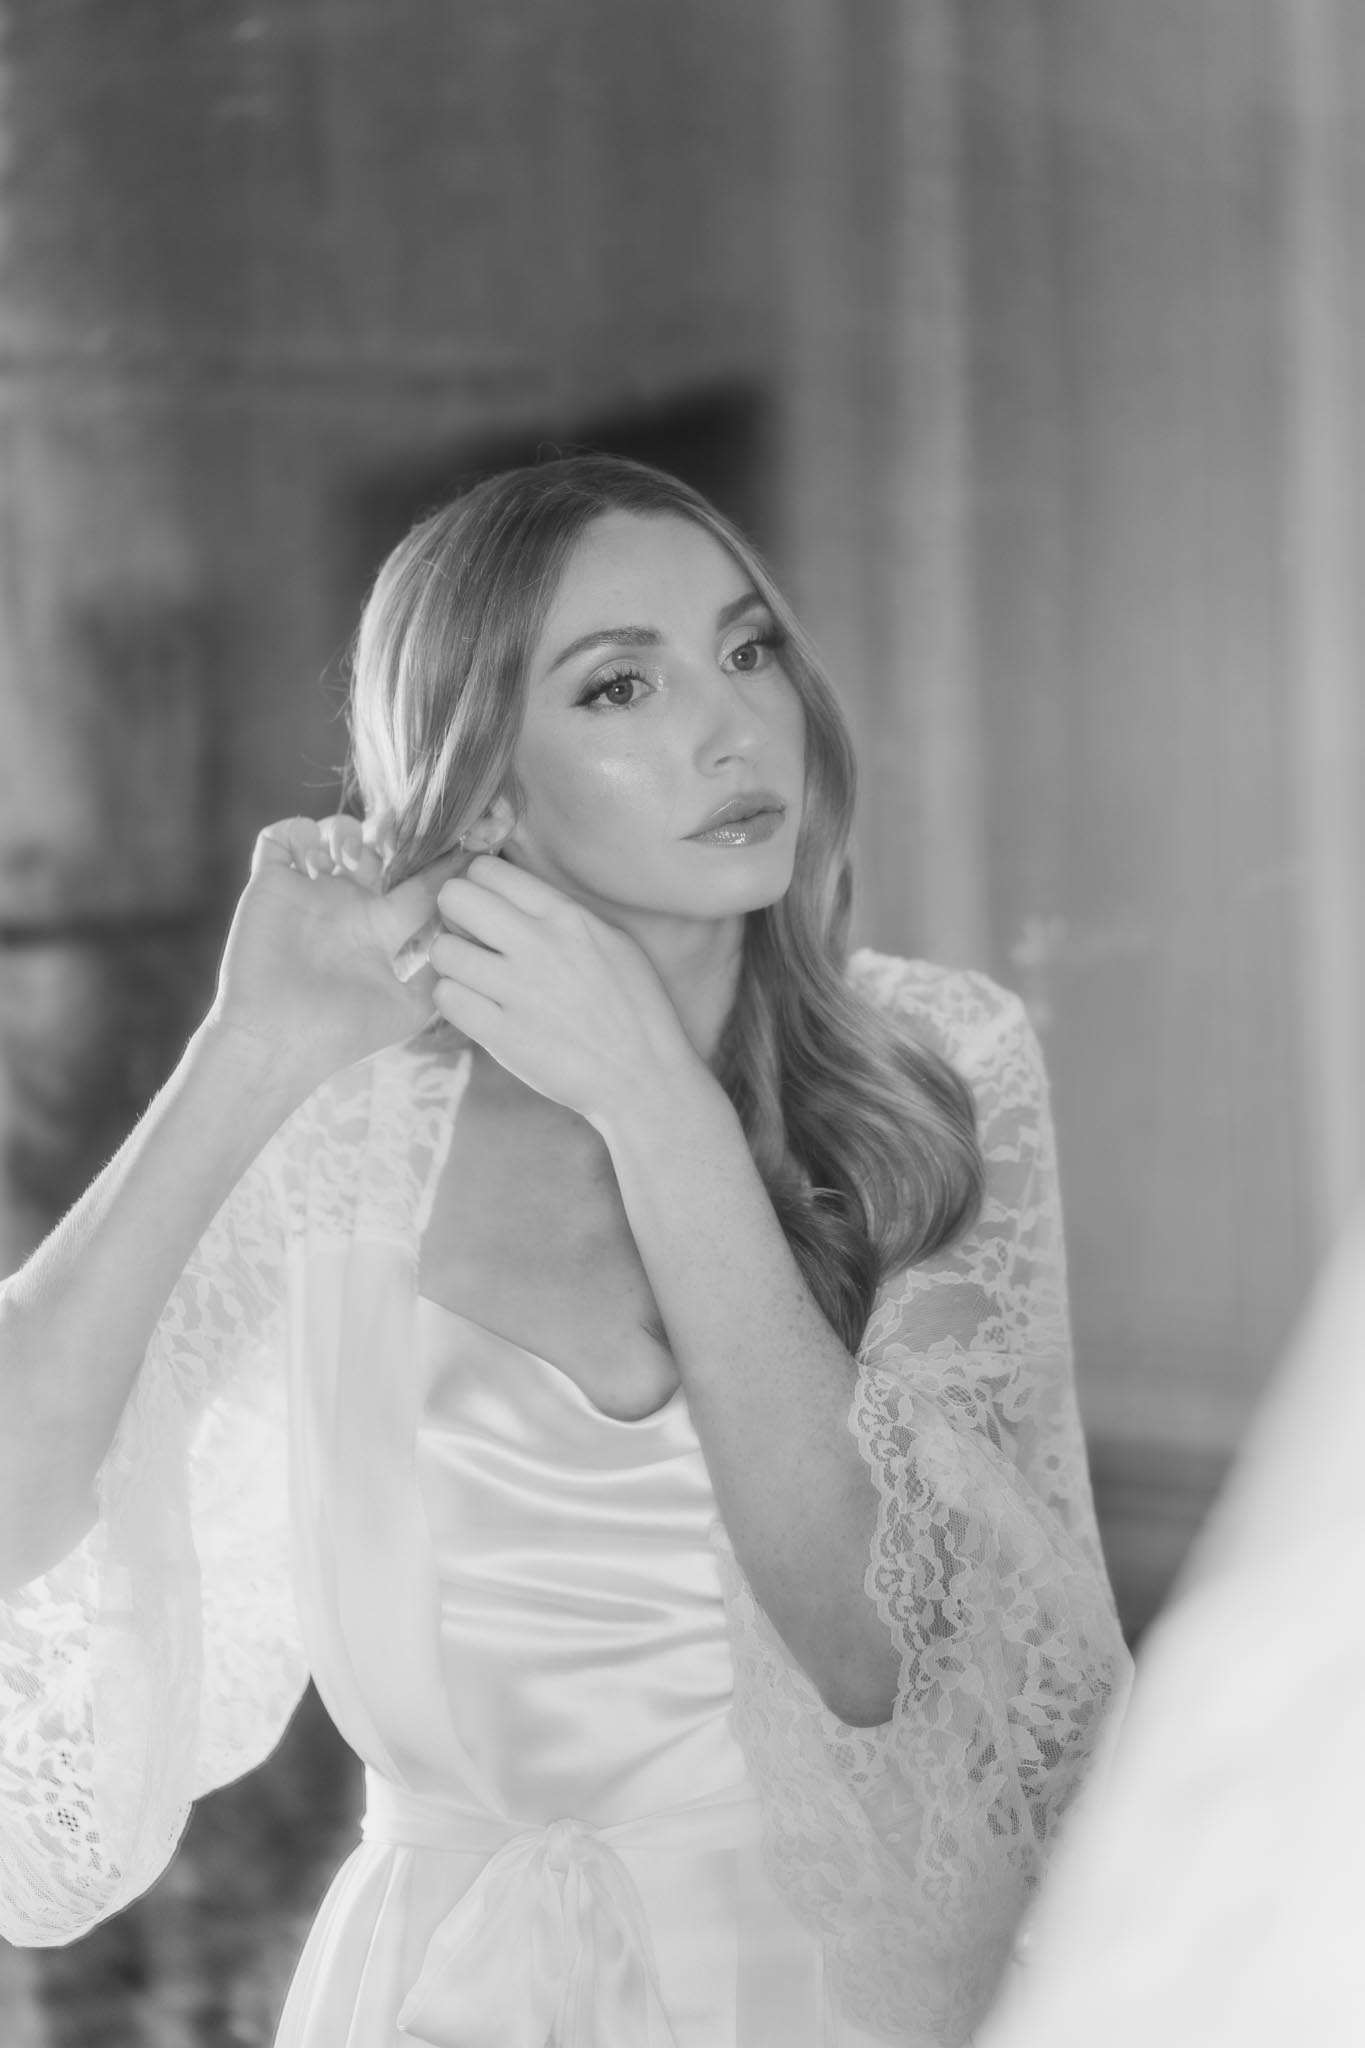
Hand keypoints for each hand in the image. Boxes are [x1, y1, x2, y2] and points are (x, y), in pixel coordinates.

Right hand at [208, 815, 460, 1086]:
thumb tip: (478, 936)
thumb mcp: (411, 1007)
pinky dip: (301, 831)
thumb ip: (444, 969)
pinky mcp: (271, 883)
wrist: (279, 1042)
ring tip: (354, 858)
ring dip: (351, 831)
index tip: (466, 842)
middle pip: (380, 846)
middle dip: (396, 833)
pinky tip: (317, 857)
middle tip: (401, 839)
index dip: (442, 860)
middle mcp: (349, 903)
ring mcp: (310, 891)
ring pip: (336, 833)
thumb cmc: (344, 1033)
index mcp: (383, 926)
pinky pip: (282, 836)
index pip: (421, 879)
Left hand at [426, 857, 703, 1124]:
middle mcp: (538, 944)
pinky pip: (447, 998)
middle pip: (455, 897)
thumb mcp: (612, 942)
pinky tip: (476, 1009)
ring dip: (452, 964)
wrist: (643, 1077)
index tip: (485, 910)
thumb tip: (515, 898)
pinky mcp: (502, 1034)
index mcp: (566, 916)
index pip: (488, 870)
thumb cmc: (634, 1010)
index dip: (477, 888)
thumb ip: (563, 915)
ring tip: (473, 980)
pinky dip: (455, 1002)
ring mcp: (518, 989)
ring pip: (443, 950)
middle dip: (453, 916)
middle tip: (469, 940)